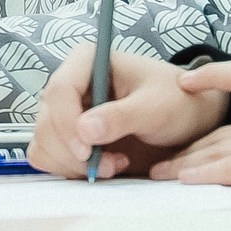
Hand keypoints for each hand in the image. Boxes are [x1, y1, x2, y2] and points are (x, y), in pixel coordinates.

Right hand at [29, 48, 228, 179]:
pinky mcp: (68, 136)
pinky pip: (49, 157)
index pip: (59, 91)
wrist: (186, 119)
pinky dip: (71, 170)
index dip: (66, 124)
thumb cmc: (176, 101)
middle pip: (47, 121)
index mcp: (87, 60)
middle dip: (73, 152)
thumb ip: (122, 116)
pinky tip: (104, 166)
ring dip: (73, 164)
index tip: (88, 152)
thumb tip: (85, 130)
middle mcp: (70, 83)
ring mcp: (66, 111)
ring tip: (114, 164)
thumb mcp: (156, 107)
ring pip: (44, 143)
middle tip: (111, 165)